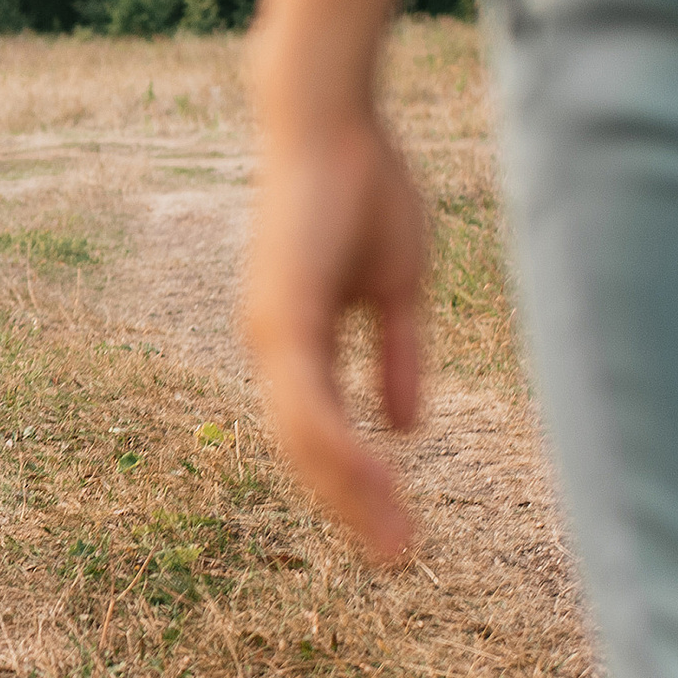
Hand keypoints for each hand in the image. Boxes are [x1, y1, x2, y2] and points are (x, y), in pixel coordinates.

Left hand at [241, 95, 428, 562]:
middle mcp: (271, 344)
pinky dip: (339, 451)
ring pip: (302, 441)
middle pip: (306, 451)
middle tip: (398, 560)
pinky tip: (376, 486)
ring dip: (349, 497)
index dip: (355, 481)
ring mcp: (270, 333)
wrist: (330, 117)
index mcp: (294, 340)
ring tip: (394, 546)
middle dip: (352, 509)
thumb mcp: (396, 286)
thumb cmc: (360, 184)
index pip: (320, 430)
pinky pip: (307, 404)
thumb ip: (396, 356)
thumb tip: (406, 428)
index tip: (396, 526)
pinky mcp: (281, 317)